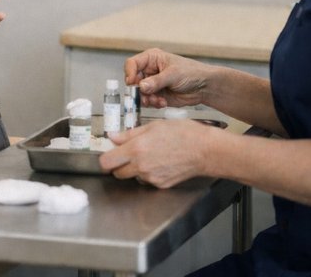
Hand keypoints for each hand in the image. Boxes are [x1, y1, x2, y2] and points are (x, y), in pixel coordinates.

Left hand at [98, 118, 212, 187]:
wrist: (205, 151)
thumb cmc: (183, 133)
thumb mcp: (153, 126)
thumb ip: (129, 134)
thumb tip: (112, 136)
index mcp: (136, 149)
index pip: (107, 162)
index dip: (106, 158)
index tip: (109, 154)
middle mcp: (141, 166)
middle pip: (117, 173)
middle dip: (118, 165)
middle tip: (127, 155)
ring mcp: (151, 178)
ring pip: (132, 177)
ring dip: (134, 169)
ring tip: (149, 156)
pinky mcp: (160, 185)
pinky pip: (147, 181)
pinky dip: (148, 174)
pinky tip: (159, 163)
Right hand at [126, 48, 208, 108]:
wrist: (204, 86)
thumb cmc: (191, 72)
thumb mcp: (173, 74)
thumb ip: (156, 81)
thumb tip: (141, 86)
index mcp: (151, 59)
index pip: (132, 64)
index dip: (129, 73)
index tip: (132, 84)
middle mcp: (149, 71)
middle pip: (133, 81)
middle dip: (139, 90)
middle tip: (147, 96)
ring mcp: (152, 84)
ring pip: (139, 93)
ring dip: (147, 99)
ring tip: (158, 100)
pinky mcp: (156, 95)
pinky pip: (147, 101)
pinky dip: (153, 103)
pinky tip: (163, 102)